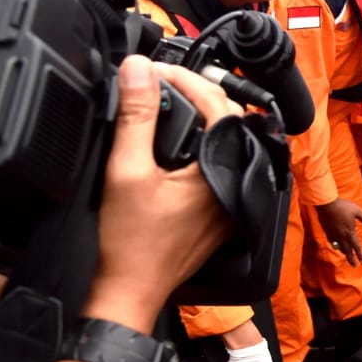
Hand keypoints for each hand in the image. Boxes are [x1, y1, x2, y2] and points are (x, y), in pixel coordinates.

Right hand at [86, 57, 237, 330]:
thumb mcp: (126, 171)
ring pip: (227, 141)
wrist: (130, 292)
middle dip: (197, 92)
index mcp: (223, 170)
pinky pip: (222, 163)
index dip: (187, 79)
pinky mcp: (221, 210)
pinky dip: (203, 143)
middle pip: (228, 119)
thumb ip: (135, 116)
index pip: (218, 104)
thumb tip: (138, 70)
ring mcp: (231, 198)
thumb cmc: (130, 243)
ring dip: (202, 116)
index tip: (156, 70)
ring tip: (168, 101)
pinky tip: (178, 139)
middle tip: (162, 81)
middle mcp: (236, 182)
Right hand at [315, 197, 361, 265]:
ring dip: (344, 253)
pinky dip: (336, 246)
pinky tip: (336, 245)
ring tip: (347, 255)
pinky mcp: (327, 232)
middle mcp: (341, 236)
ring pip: (339, 247)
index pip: (356, 247)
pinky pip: (332, 242)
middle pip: (347, 251)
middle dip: (351, 259)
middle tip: (354, 265)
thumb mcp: (357, 211)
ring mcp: (333, 235)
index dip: (360, 255)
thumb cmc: (343, 207)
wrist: (326, 204)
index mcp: (349, 233)